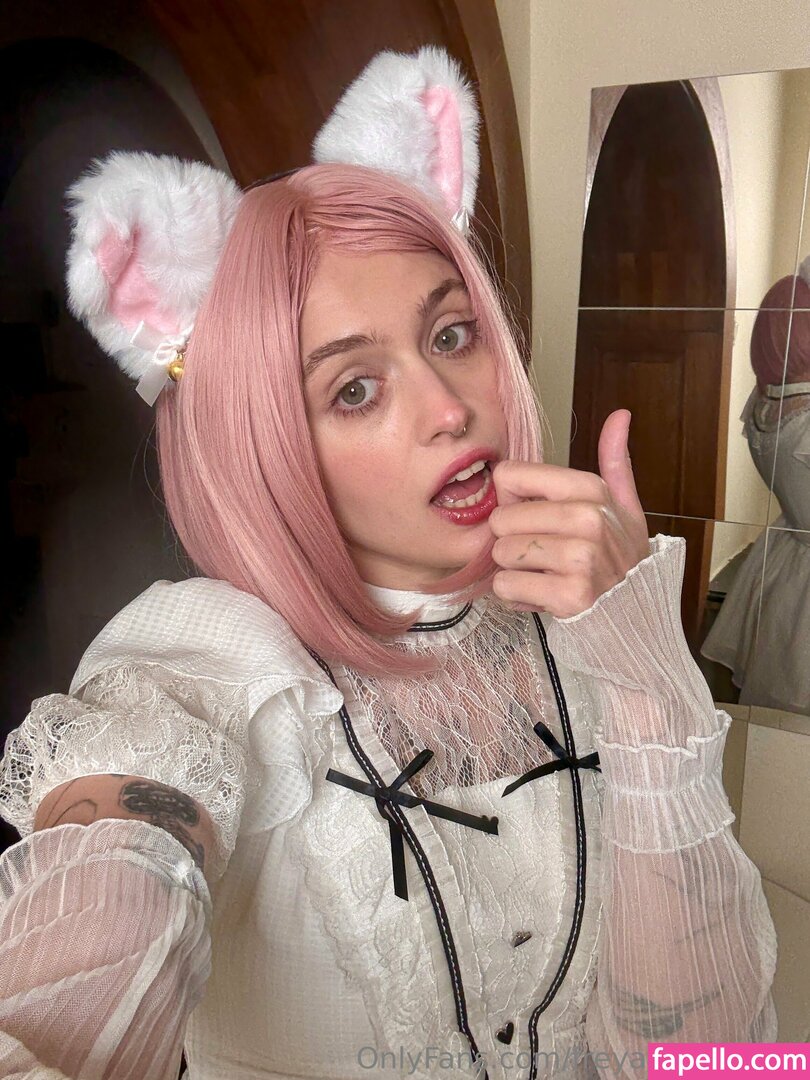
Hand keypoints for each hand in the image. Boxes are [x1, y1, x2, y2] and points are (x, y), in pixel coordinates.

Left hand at [488, 410, 650, 617]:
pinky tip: (540, 595)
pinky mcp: (569, 596)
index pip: (510, 476)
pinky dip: (515, 596)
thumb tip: (620, 415)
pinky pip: (506, 586)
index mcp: (591, 491)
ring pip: (501, 553)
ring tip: (543, 574)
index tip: (536, 518)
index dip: (512, 501)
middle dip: (512, 541)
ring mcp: (580, 559)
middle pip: (501, 518)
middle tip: (542, 554)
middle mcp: (588, 520)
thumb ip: (615, 462)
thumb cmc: (622, 560)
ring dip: (513, 570)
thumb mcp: (625, 507)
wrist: (638, 618)